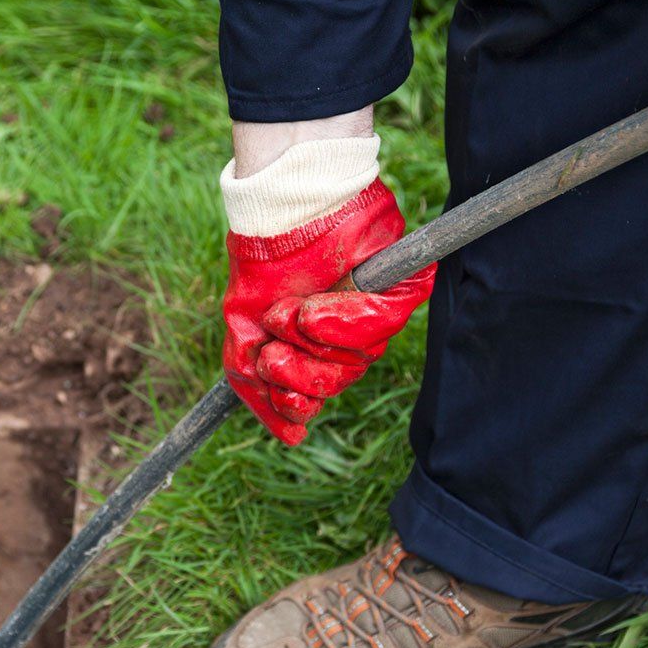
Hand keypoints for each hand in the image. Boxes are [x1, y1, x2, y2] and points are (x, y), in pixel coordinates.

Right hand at [223, 181, 431, 444]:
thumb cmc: (263, 266)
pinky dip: (342, 321)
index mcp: (321, 349)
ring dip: (310, 341)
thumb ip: (256, 384)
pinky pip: (381, 325)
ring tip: (287, 313)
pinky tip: (313, 310)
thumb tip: (293, 438)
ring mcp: (380, 314)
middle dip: (298, 372)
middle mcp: (354, 336)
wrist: (279, 209)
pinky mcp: (403, 288)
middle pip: (336, 382)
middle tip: (273, 347)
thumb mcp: (244, 331)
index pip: (318, 395)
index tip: (271, 379)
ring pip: (356, 359)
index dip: (294, 400)